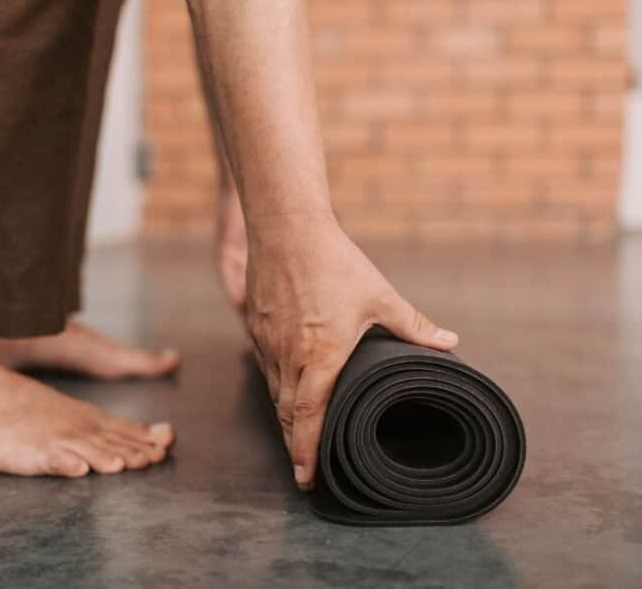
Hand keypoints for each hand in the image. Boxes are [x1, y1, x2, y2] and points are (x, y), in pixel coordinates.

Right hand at [244, 212, 457, 490]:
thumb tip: (449, 343)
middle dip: (295, 446)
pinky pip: (266, 366)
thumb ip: (413, 325)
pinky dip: (276, 385)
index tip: (307, 477)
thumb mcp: (380, 295)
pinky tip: (287, 387)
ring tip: (298, 437)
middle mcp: (289, 355)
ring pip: (274, 391)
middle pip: (286, 414)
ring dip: (285, 418)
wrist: (286, 228)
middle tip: (304, 472)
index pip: (309, 417)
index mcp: (321, 354)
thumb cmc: (333, 261)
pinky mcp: (256, 326)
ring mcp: (268, 341)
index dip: (307, 451)